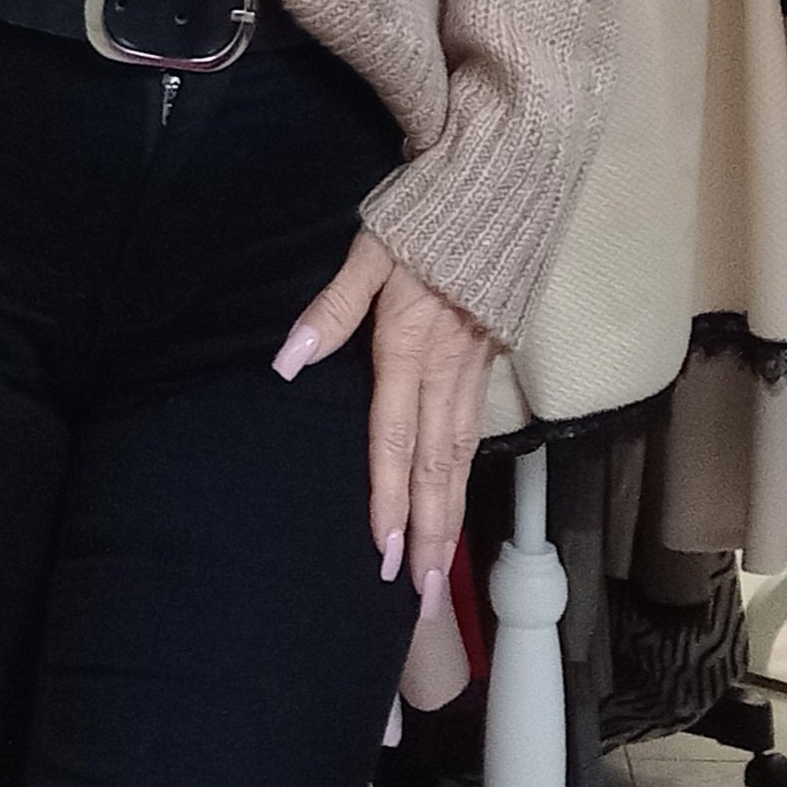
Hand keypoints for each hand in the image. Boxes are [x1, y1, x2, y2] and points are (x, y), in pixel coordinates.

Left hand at [273, 232, 496, 619]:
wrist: (499, 187)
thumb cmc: (424, 219)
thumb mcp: (370, 251)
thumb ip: (331, 309)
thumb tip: (288, 361)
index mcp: (412, 346)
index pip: (395, 437)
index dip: (389, 498)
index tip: (385, 554)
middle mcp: (447, 370)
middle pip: (435, 465)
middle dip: (429, 533)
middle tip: (422, 598)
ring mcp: (473, 370)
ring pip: (460, 457)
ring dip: (450, 518)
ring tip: (441, 576)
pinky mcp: (490, 363)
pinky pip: (473, 435)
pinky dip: (463, 479)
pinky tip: (455, 506)